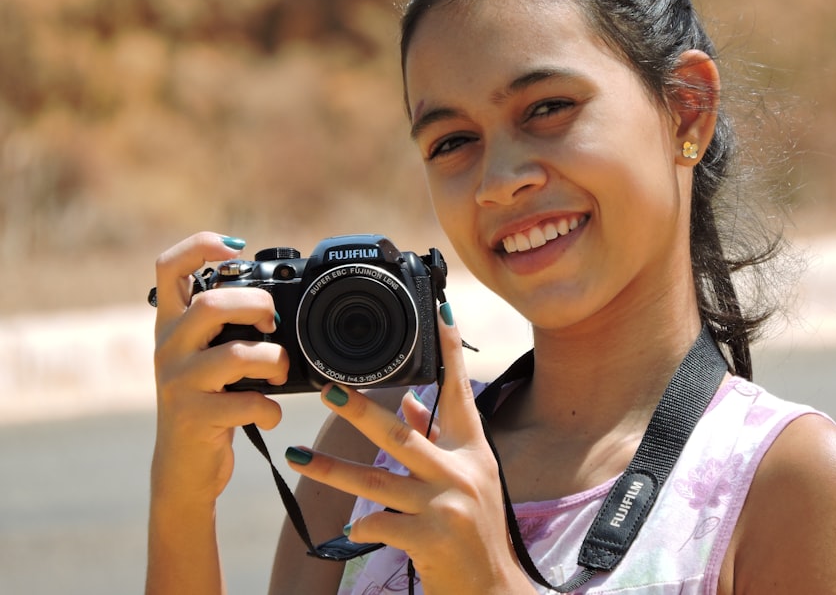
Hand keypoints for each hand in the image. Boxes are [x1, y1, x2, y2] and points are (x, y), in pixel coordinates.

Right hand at [151, 231, 288, 502]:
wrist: (184, 467)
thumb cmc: (209, 400)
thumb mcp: (205, 356)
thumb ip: (225, 326)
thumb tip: (275, 299)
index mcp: (171, 324)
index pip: (167, 267)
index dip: (199, 246)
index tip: (236, 249)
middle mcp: (168, 347)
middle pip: (211, 304)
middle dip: (257, 306)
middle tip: (272, 324)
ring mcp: (179, 383)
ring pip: (235, 355)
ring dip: (274, 361)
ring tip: (279, 372)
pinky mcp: (195, 417)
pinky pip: (245, 403)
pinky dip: (270, 408)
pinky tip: (270, 414)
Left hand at [285, 303, 533, 594]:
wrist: (493, 591)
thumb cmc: (478, 531)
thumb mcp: (468, 478)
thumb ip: (438, 438)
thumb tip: (410, 401)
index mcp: (473, 452)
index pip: (459, 392)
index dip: (450, 352)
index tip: (440, 312)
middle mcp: (461, 474)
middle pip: (400, 435)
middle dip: (360, 411)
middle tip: (328, 388)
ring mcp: (444, 508)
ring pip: (376, 483)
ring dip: (333, 469)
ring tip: (298, 456)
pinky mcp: (427, 542)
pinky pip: (379, 526)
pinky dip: (362, 528)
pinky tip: (352, 532)